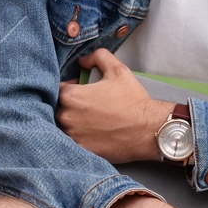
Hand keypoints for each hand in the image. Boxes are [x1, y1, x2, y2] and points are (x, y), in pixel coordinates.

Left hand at [56, 49, 172, 161]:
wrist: (149, 130)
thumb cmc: (133, 101)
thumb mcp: (118, 70)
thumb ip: (98, 57)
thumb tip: (83, 61)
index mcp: (71, 96)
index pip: (58, 89)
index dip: (69, 88)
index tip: (81, 91)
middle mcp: (66, 116)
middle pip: (58, 108)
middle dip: (70, 106)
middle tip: (88, 107)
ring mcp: (72, 135)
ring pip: (63, 126)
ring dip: (73, 122)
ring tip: (91, 121)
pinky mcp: (80, 150)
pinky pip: (72, 141)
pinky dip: (79, 137)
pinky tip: (93, 133)